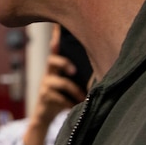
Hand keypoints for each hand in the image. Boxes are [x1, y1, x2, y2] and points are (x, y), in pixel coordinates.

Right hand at [27, 30, 85, 144]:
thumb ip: (76, 76)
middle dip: (64, 62)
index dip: (57, 39)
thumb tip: (100, 70)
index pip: (55, 50)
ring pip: (60, 83)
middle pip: (52, 60)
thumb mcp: (67, 84)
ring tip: (83, 98)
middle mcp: (48, 73)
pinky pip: (60, 98)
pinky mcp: (45, 97)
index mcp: (55, 68)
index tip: (59, 28)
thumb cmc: (62, 97)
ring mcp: (45, 85)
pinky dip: (70, 103)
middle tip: (74, 71)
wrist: (45, 116)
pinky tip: (74, 107)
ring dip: (74, 90)